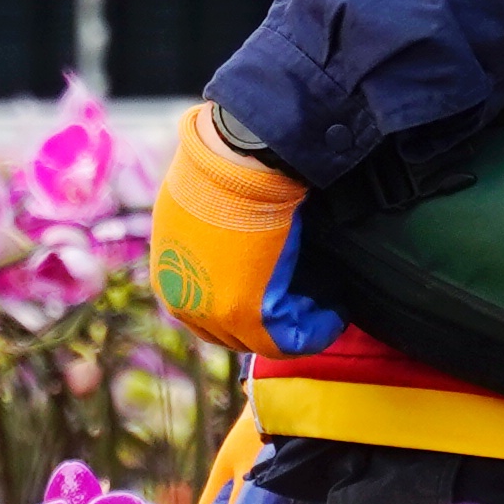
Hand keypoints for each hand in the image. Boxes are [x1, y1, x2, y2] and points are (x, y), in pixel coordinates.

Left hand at [143, 103, 304, 357]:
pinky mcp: (246, 315)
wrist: (234, 163)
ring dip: (297, 326)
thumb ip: (205, 244)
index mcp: (168, 282)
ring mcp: (214, 313)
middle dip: (271, 322)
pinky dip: (316, 329)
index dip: (248, 307)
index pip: (208, 316)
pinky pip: (288, 339)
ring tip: (325, 310)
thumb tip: (230, 247)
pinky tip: (335, 314)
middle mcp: (186, 304)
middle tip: (305, 305)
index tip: (279, 298)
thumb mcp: (194, 213)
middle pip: (233, 334)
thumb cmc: (220, 171)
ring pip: (263, 340)